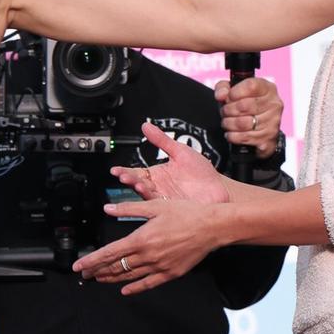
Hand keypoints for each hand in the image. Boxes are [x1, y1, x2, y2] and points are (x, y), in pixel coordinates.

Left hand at [72, 198, 220, 294]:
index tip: (79, 265)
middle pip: (116, 267)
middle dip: (97, 271)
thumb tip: (108, 208)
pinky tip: (125, 290)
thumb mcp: (155, 205)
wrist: (210, 227)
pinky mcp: (170, 273)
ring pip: (129, 276)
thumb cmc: (185, 213)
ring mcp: (159, 266)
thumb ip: (129, 208)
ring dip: (111, 279)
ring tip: (99, 279)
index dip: (92, 260)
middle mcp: (148, 255)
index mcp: (141, 238)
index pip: (109, 253)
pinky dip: (135, 288)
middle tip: (85, 274)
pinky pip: (148, 284)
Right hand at [113, 122, 229, 203]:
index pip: (136, 173)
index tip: (115, 170)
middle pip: (139, 184)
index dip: (124, 171)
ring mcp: (166, 199)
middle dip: (130, 180)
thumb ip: (162, 140)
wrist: (218, 187)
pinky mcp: (175, 208)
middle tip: (125, 176)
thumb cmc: (200, 172)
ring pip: (148, 196)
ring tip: (138, 184)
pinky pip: (162, 206)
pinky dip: (156, 201)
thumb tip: (146, 126)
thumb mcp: (180, 151)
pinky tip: (152, 196)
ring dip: (141, 190)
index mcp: (157, 174)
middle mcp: (158, 187)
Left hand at [214, 77, 282, 158]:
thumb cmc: (245, 105)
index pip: (251, 86)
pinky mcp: (269, 138)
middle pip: (244, 106)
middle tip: (224, 112)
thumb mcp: (233, 92)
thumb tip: (220, 95)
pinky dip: (232, 136)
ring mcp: (273, 122)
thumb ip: (223, 88)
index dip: (234, 93)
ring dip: (228, 123)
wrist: (260, 129)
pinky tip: (231, 133)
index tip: (228, 98)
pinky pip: (244, 137)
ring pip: (242, 123)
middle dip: (227, 110)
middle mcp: (274, 104)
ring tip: (226, 122)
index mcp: (267, 88)